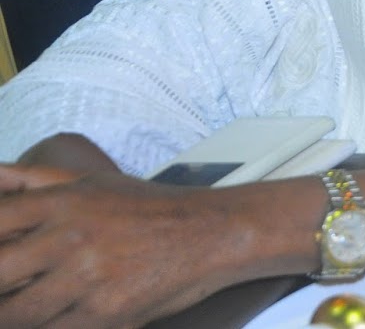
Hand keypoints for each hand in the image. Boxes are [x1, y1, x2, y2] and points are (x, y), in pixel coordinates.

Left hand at [0, 164, 236, 327]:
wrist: (213, 232)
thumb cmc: (148, 208)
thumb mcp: (88, 181)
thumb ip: (27, 180)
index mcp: (61, 202)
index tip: (2, 260)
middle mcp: (70, 237)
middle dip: (0, 285)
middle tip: (12, 284)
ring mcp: (87, 278)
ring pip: (17, 314)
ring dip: (18, 313)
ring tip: (35, 301)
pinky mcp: (105, 313)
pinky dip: (51, 325)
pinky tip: (62, 312)